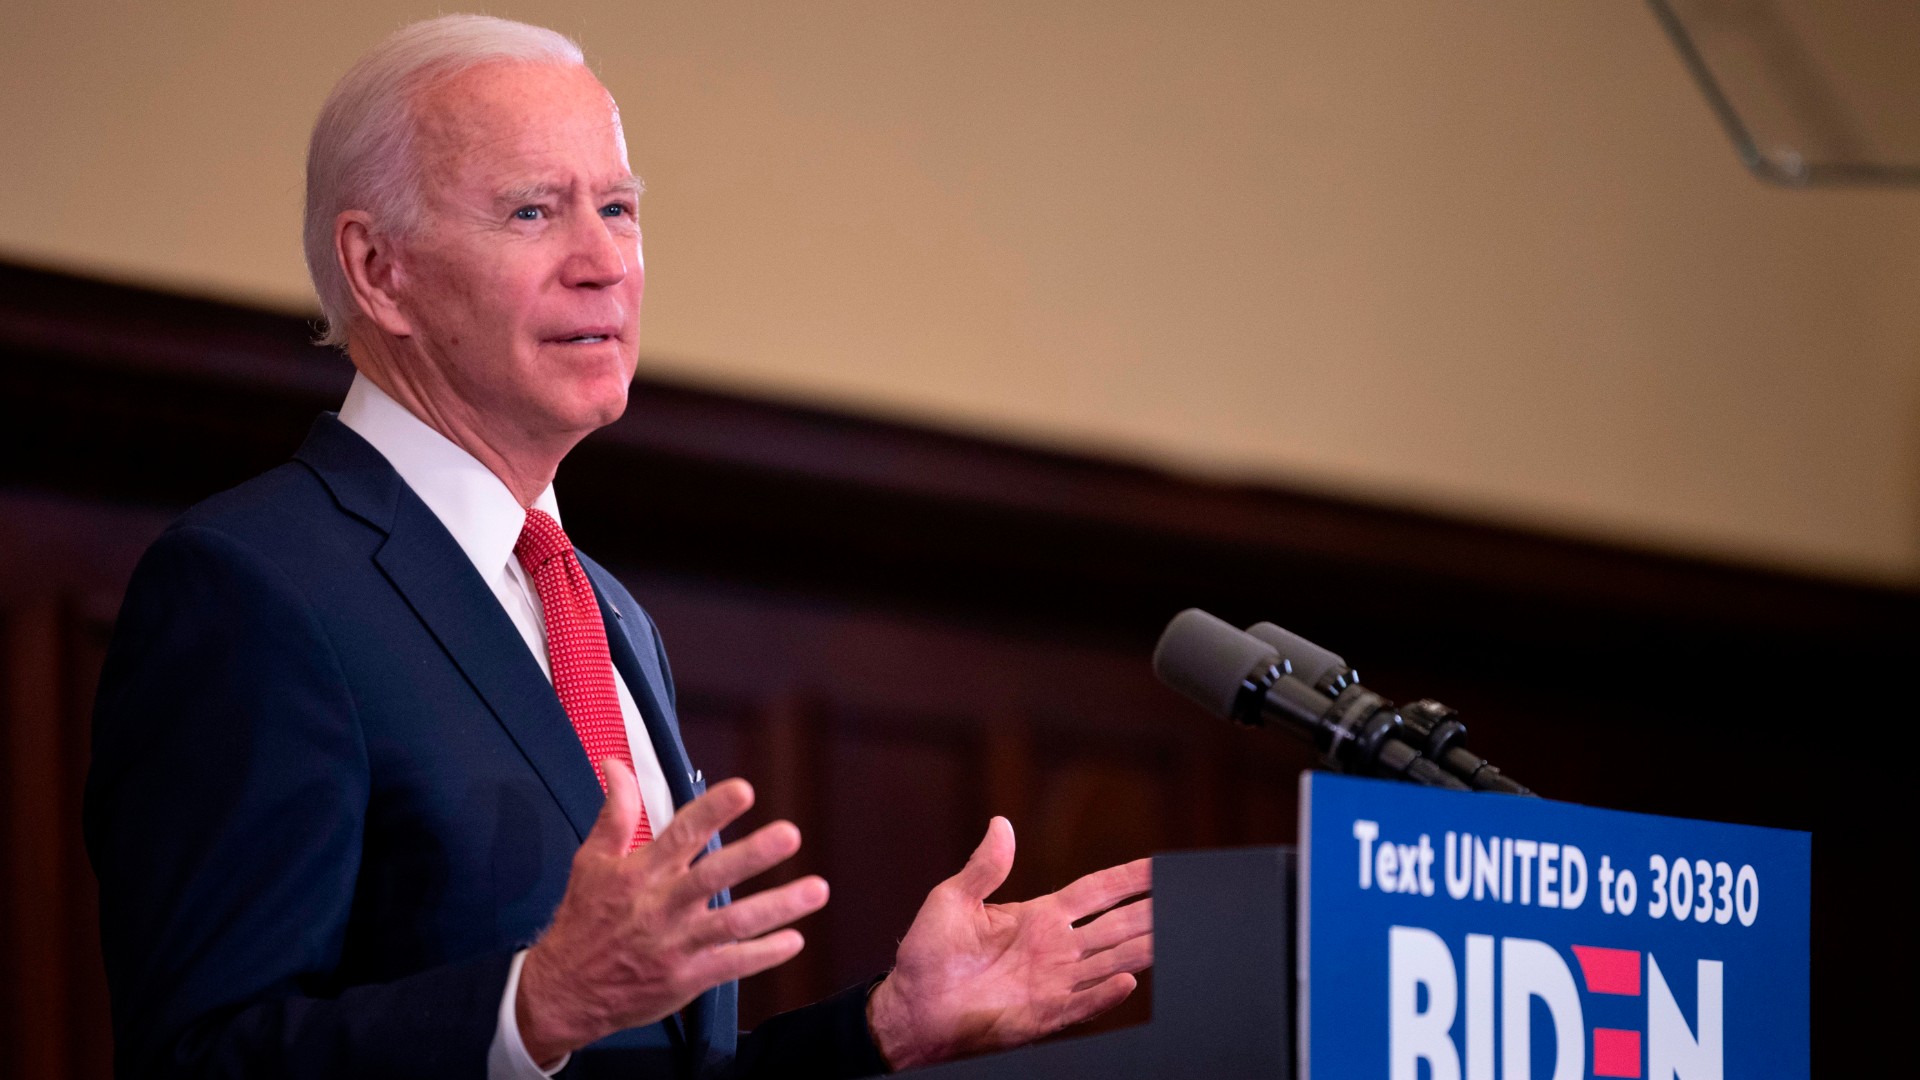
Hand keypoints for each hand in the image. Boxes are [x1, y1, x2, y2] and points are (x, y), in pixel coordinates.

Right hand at [516, 760, 826, 1064]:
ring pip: (734, 923)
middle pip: (713, 876)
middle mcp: (662, 906)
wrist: (563, 992)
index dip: (712, 810)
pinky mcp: (687, 978)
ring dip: (778, 907)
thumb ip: (615, 812)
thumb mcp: (592, 862)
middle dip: (754, 855)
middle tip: (790, 834)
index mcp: (640, 874)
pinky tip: (795, 939)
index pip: (681, 834)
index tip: (743, 790)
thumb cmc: (582, 921)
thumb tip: (617, 765)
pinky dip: (764, 954)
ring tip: (817, 889)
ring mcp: (677, 945)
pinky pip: (733, 965)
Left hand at [866, 817, 1152, 1068]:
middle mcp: (1055, 949)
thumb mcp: (952, 899)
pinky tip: (1130, 982)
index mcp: (1038, 917)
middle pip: (1117, 925)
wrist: (912, 1007)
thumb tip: (1001, 824)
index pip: (1096, 892)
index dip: (1128, 878)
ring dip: (1143, 947)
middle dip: (1152, 909)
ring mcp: (1054, 983)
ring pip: (1112, 961)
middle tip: (1187, 895)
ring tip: (1175, 931)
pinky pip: (1084, 1003)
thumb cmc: (928, 954)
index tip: (1160, 865)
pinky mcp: (1044, 1015)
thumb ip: (984, 867)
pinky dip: (1106, 995)